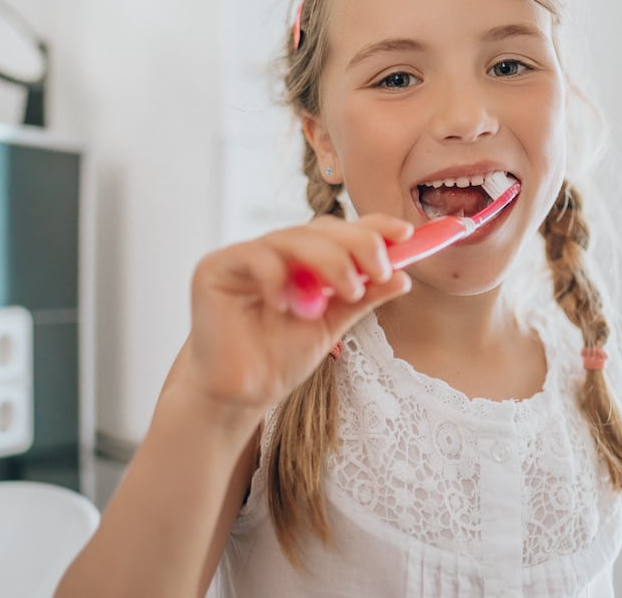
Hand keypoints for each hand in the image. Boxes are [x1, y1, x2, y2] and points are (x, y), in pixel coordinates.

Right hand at [170, 213, 412, 418]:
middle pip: (319, 229)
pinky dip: (277, 277)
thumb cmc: (279, 359)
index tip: (405, 232)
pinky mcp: (216, 268)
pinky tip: (287, 306)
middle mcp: (275, 252)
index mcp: (303, 260)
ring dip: (328, 261)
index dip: (372, 226)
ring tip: (345, 292)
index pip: (339, 231)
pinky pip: (254, 257)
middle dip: (356, 244)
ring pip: (292, 238)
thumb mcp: (333, 325)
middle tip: (378, 270)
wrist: (241, 395)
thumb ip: (363, 298)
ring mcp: (245, 257)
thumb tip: (404, 276)